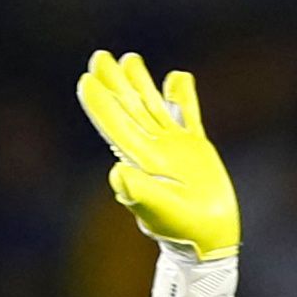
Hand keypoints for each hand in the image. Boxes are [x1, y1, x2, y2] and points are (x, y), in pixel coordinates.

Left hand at [78, 50, 239, 257]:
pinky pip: (188, 115)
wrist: (209, 239)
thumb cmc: (182, 231)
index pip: (116, 126)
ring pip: (153, 106)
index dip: (101, 104)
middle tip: (99, 57)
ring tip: (129, 58)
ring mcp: (173, 146)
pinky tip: (177, 78)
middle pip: (129, 109)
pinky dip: (183, 96)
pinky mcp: (195, 148)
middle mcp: (153, 149)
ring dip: (140, 83)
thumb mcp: (160, 212)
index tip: (87, 80)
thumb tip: (116, 172)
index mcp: (140, 161)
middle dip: (114, 84)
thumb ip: (139, 192)